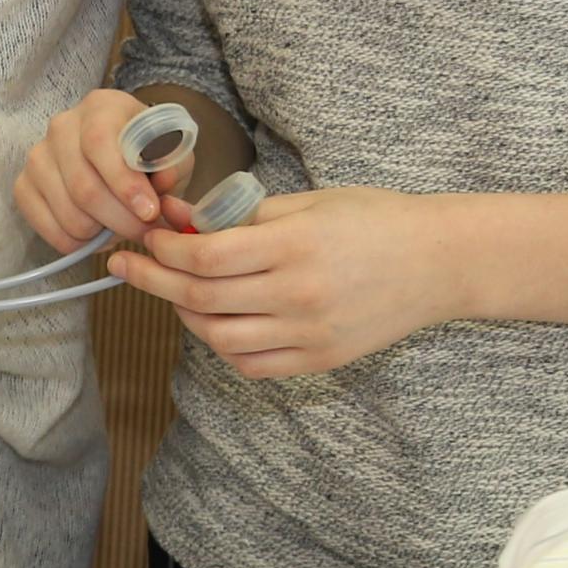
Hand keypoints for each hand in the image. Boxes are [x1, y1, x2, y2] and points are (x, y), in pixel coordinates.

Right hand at [16, 87, 184, 250]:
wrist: (118, 155)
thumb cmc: (147, 153)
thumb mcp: (171, 154)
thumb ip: (172, 167)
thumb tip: (163, 189)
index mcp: (101, 107)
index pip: (99, 143)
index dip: (123, 183)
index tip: (149, 212)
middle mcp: (62, 127)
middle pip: (83, 187)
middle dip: (120, 220)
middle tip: (144, 232)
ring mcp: (37, 157)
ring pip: (68, 213)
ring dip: (100, 233)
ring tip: (121, 230)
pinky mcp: (23, 186)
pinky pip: (48, 228)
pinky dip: (76, 243)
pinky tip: (95, 235)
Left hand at [111, 183, 468, 378]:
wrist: (441, 262)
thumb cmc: (375, 220)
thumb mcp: (308, 202)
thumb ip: (241, 216)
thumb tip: (179, 218)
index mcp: (294, 247)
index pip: (204, 258)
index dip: (163, 250)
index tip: (145, 238)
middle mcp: (299, 295)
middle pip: (201, 299)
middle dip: (153, 281)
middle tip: (126, 265)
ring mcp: (309, 334)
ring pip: (218, 338)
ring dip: (184, 315)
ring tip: (173, 292)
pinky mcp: (320, 360)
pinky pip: (251, 364)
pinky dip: (221, 345)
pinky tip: (214, 321)